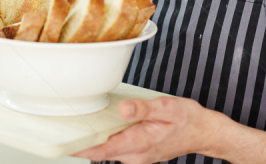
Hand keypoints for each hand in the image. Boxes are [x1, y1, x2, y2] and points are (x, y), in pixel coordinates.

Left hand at [73, 96, 220, 163]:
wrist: (204, 132)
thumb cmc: (187, 119)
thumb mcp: (167, 108)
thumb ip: (143, 109)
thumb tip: (122, 109)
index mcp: (139, 144)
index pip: (101, 150)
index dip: (80, 148)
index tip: (61, 143)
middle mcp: (135, 156)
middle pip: (100, 151)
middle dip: (81, 142)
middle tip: (61, 127)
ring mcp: (137, 156)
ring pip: (107, 150)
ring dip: (93, 140)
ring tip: (75, 125)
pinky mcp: (139, 152)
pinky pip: (116, 147)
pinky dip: (105, 139)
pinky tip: (99, 127)